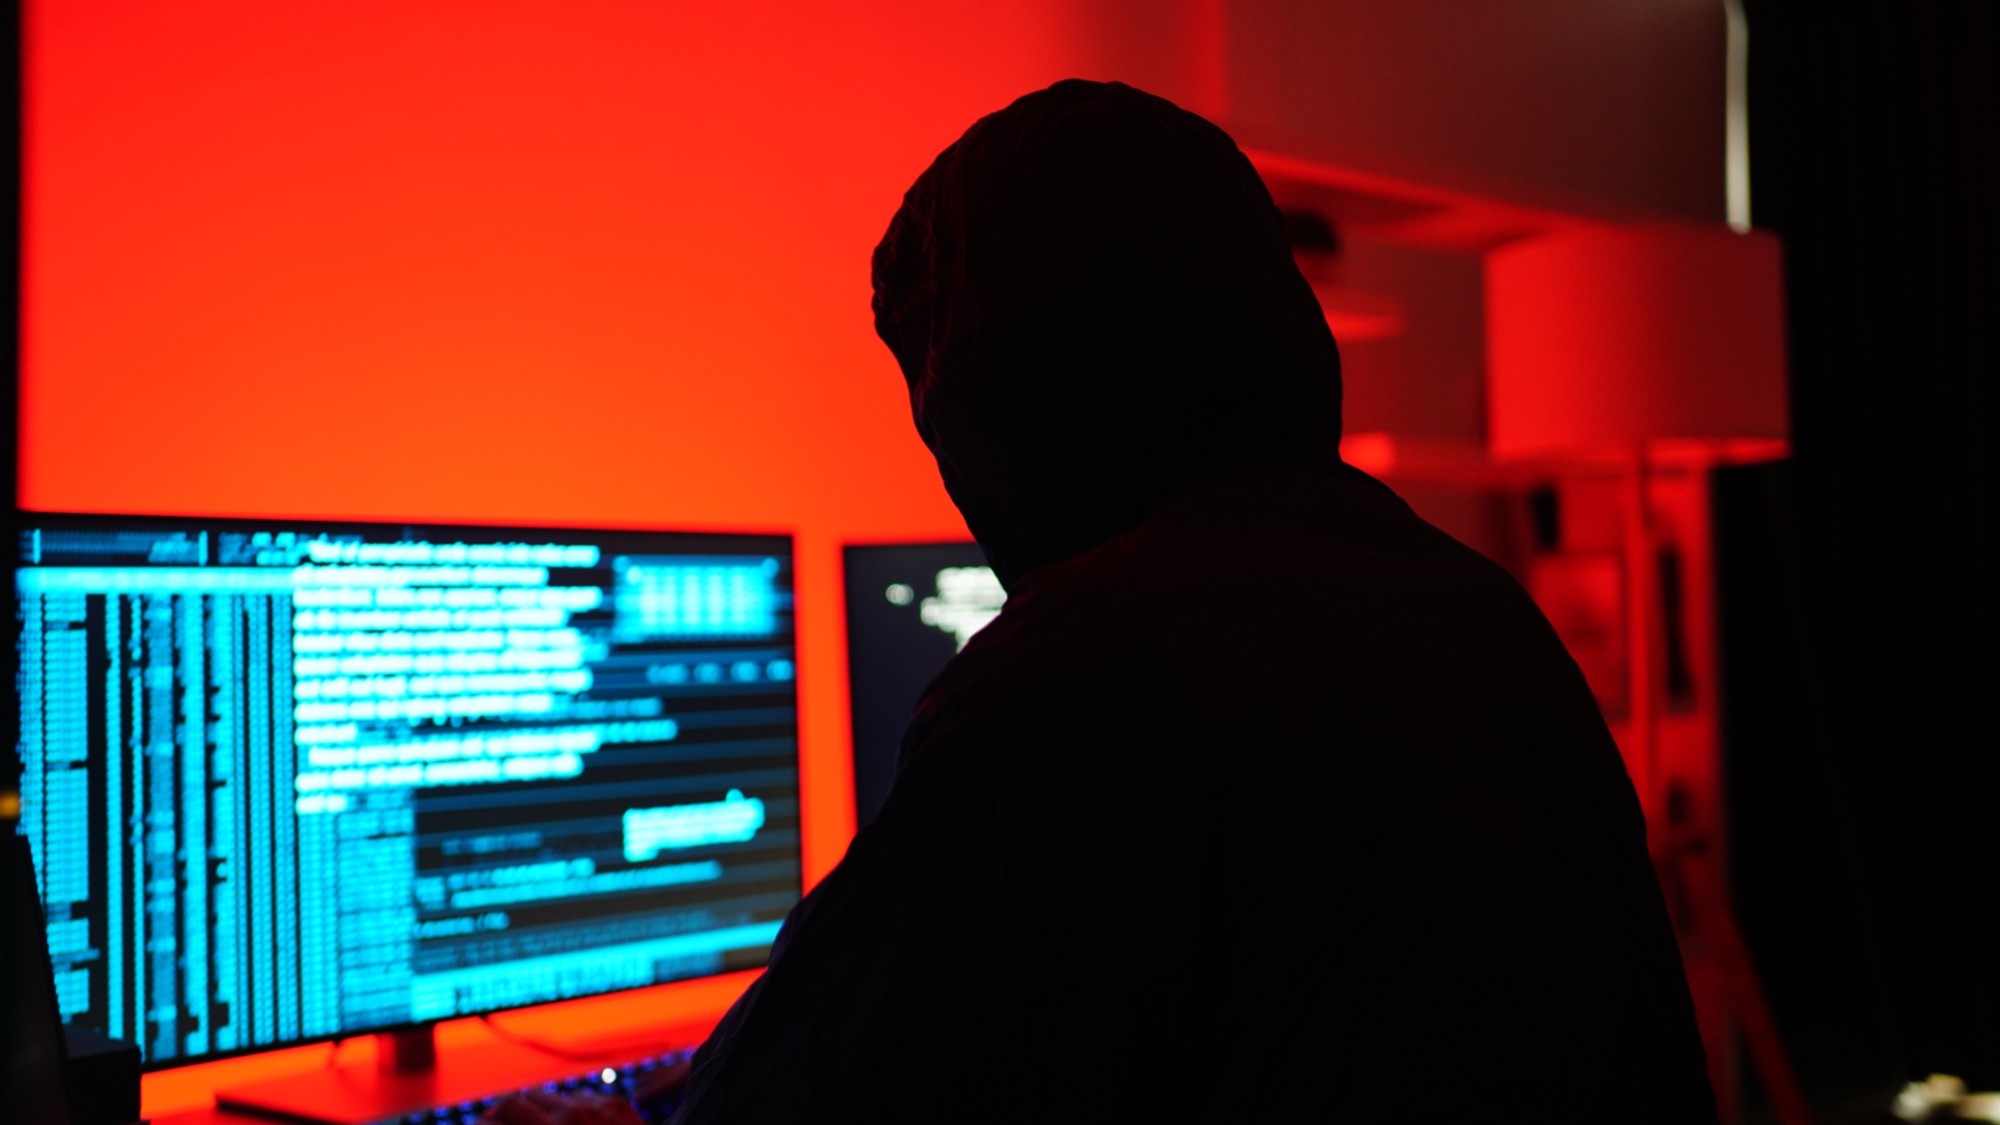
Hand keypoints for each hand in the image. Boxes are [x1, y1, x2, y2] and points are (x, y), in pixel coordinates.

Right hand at [483, 1089, 645, 1124]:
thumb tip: (488, 1124)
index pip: (504, 1114)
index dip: (486, 1121)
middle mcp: (570, 1117)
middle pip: (521, 1100)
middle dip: (506, 1112)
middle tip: (498, 1124)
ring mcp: (595, 1108)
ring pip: (552, 1095)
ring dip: (537, 1108)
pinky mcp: (617, 1105)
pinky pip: (583, 1097)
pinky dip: (570, 1108)